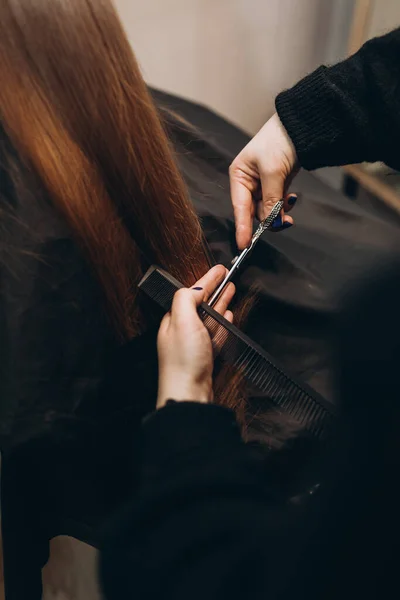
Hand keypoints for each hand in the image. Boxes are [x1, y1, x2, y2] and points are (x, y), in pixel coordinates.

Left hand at [156, 265, 234, 408]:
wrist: (189, 395)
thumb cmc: (183, 360)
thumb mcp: (182, 321)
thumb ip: (186, 300)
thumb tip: (196, 289)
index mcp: (174, 320)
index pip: (192, 293)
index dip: (207, 280)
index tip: (220, 269)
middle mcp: (182, 331)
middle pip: (201, 304)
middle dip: (215, 290)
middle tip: (227, 278)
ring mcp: (194, 345)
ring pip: (210, 318)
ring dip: (221, 304)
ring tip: (230, 292)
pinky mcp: (205, 357)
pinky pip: (216, 334)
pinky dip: (223, 324)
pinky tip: (228, 317)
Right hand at [229, 113, 298, 249]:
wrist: (301, 127)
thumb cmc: (279, 142)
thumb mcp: (273, 172)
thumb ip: (271, 200)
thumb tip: (271, 223)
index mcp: (239, 175)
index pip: (239, 207)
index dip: (242, 227)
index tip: (245, 244)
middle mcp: (247, 182)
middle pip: (254, 211)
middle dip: (268, 218)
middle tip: (282, 222)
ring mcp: (262, 184)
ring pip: (267, 209)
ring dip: (278, 212)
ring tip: (289, 205)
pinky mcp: (275, 185)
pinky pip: (277, 203)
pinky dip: (284, 205)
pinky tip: (291, 198)